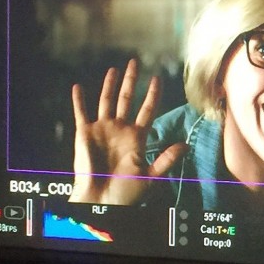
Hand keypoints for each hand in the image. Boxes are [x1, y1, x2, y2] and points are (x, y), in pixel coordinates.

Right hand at [70, 59, 186, 204]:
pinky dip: (79, 100)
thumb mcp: (150, 176)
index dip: (152, 94)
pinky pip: (81, 113)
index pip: (148, 109)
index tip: (158, 78)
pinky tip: (78, 87)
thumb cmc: (126, 192)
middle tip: (135, 62)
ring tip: (114, 70)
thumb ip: (166, 159)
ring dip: (109, 86)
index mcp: (137, 137)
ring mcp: (103, 129)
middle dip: (131, 81)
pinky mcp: (85, 133)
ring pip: (106, 101)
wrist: (101, 201)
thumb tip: (185, 144)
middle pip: (127, 99)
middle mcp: (120, 129)